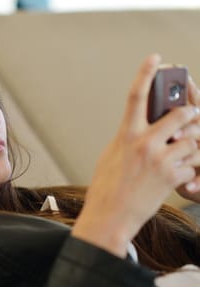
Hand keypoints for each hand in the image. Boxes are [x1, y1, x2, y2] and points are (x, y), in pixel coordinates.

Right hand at [72, 54, 199, 256]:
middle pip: (181, 114)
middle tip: (189, 118)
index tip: (156, 58)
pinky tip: (174, 177)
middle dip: (189, 116)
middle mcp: (144, 143)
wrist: (110, 215)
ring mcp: (160, 160)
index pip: (136, 97)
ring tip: (179, 156)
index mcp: (125, 135)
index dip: (146, 74)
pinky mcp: (172, 178)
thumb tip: (143, 124)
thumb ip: (128, 136)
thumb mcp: (111, 154)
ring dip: (191, 146)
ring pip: (193, 141)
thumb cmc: (107, 185)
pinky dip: (188, 169)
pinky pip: (193, 165)